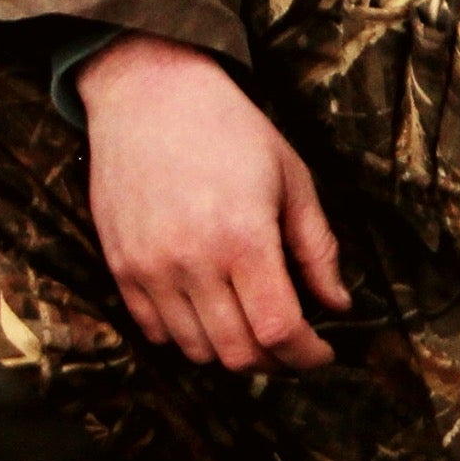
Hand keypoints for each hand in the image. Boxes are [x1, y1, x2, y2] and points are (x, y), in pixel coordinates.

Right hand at [79, 33, 348, 372]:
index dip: (306, 354)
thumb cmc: (233, 130)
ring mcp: (149, 271)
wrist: (151, 97)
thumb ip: (316, 248)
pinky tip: (211, 314)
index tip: (323, 354)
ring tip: (256, 330)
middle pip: (236, 352)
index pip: (278, 328)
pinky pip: (154, 332)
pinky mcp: (120, 270)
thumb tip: (339, 305)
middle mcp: (191, 263)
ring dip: (231, 353)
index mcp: (243, 239)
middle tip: (295, 348)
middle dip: (274, 362)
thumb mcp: (293, 178)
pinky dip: (187, 338)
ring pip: (194, 350)